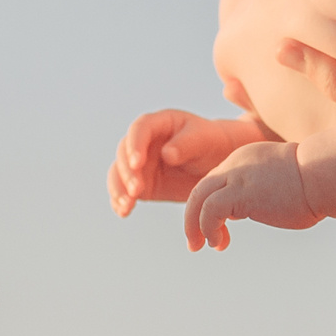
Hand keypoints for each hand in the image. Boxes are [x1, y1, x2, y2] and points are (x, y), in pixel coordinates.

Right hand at [109, 110, 264, 215]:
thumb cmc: (211, 144)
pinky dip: (121, 202)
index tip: (138, 163)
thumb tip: (166, 154)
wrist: (216, 164)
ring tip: (127, 206)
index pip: (139, 129)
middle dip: (127, 172)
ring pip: (119, 174)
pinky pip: (125, 192)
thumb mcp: (203, 140)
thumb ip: (186, 144)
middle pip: (124, 154)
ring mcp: (139, 164)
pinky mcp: (141, 183)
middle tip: (136, 190)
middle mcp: (142, 142)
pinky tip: (123, 212)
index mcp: (158, 123)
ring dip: (119, 189)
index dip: (135, 146)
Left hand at [183, 139, 320, 249]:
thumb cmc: (319, 183)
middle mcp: (237, 165)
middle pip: (200, 189)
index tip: (217, 231)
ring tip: (200, 246)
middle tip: (194, 242)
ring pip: (198, 198)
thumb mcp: (285, 182)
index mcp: (247, 160)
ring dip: (194, 226)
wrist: (326, 175)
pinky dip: (208, 228)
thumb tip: (272, 207)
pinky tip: (218, 242)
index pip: (216, 182)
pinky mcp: (240, 193)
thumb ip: (270, 191)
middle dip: (192, 217)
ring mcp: (237, 177)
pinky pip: (210, 211)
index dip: (209, 208)